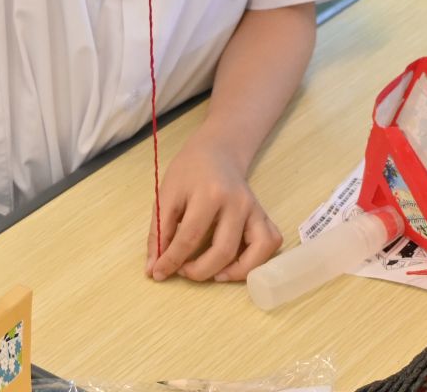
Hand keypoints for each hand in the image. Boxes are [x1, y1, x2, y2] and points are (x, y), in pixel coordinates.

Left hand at [145, 137, 281, 283]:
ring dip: (235, 272)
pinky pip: (271, 243)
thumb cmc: (189, 172)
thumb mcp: (166, 196)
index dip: (172, 261)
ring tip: (214, 274)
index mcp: (210, 194)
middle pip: (223, 250)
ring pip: (256, 252)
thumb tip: (154, 270)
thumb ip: (159, 233)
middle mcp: (237, 202)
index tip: (159, 273)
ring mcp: (254, 209)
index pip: (190, 237)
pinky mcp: (263, 214)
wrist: (216, 152)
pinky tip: (236, 264)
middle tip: (183, 271)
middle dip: (199, 271)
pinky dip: (258, 260)